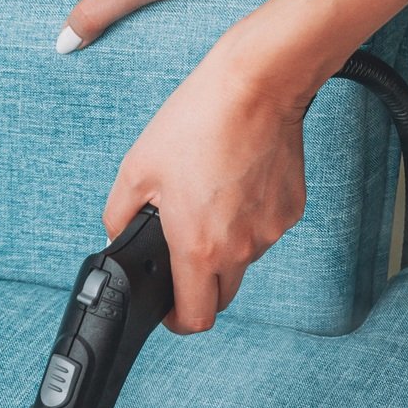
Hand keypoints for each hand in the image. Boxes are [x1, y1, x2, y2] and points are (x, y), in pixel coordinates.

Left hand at [103, 24, 307, 333]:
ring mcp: (270, 231)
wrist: (255, 86)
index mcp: (199, 248)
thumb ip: (117, 216)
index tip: (169, 311)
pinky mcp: (290, 210)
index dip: (177, 321)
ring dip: (225, 246)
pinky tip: (236, 183)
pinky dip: (249, 219)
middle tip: (184, 250)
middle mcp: (241, 249)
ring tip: (210, 197)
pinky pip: (265, 230)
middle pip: (221, 296)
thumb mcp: (136, 169)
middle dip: (200, 286)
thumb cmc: (198, 121)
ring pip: (244, 259)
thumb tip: (116, 236)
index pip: (195, 318)